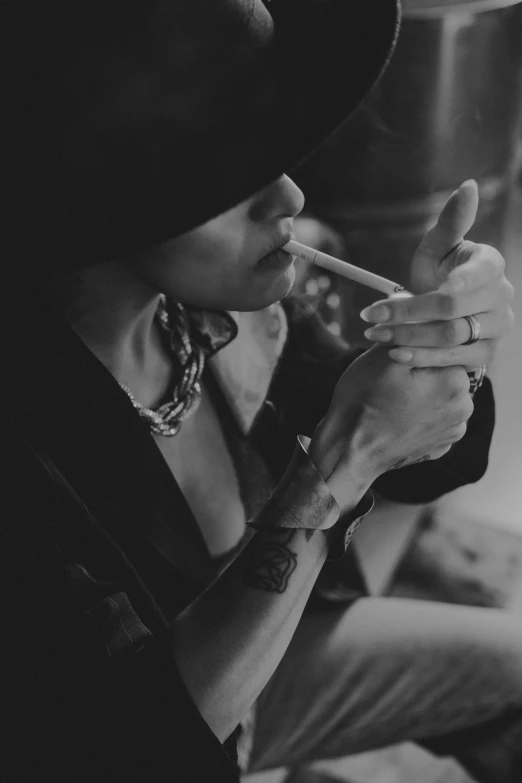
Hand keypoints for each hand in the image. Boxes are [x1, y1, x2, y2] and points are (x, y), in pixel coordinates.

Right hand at [309, 345, 473, 508]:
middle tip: (391, 378)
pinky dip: (421, 415)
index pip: (445, 348)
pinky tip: (398, 416)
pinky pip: (435, 419)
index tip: (396, 355)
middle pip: (445, 372)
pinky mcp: (441, 447)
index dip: (418, 346)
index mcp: (455, 381)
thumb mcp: (381, 355)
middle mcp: (464, 407)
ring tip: (393, 398)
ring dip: (424, 392)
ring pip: (441, 396)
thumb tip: (417, 314)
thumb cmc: (363, 400)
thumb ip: (408, 332)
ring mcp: (453, 431)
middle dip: (423, 370)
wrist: (350, 450)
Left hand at [360, 180, 514, 368]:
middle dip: (406, 317)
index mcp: (491, 267)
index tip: (393, 301)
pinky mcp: (486, 355)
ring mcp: (497, 330)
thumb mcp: (439, 247)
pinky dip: (420, 358)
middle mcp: (501, 299)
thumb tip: (469, 185)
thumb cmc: (442, 272)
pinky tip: (395, 354)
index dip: (432, 293)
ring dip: (407, 339)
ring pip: (449, 339)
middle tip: (371, 320)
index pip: (465, 282)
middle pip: (451, 313)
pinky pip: (452, 361)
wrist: (447, 312)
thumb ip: (452, 221)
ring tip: (375, 335)